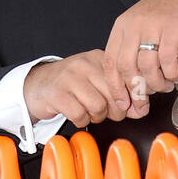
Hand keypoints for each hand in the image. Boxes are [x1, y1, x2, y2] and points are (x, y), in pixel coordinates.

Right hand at [23, 50, 144, 127]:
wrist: (37, 85)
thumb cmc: (71, 85)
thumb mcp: (96, 82)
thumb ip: (118, 93)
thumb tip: (140, 110)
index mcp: (98, 58)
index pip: (124, 78)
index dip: (131, 98)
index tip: (132, 108)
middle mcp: (84, 64)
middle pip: (114, 94)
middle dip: (115, 111)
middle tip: (107, 114)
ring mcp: (69, 78)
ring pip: (98, 106)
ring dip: (96, 116)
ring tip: (89, 113)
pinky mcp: (57, 94)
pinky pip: (80, 115)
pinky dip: (81, 121)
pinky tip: (77, 115)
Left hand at [102, 0, 177, 98]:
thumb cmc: (167, 9)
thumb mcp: (141, 24)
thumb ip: (133, 49)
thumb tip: (131, 82)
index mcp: (123, 26)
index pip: (111, 62)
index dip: (115, 86)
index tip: (123, 102)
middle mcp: (134, 26)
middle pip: (127, 67)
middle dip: (136, 90)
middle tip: (145, 102)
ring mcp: (153, 27)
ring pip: (147, 67)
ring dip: (157, 84)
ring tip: (165, 86)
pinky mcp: (173, 29)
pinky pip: (167, 60)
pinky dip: (171, 74)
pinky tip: (174, 76)